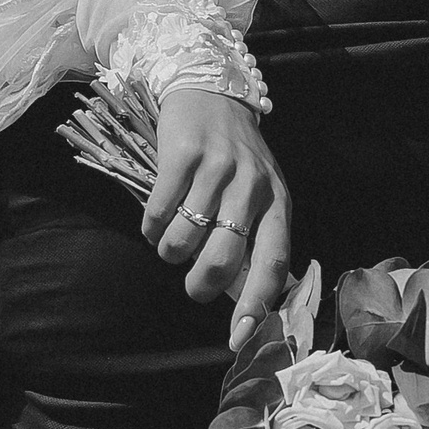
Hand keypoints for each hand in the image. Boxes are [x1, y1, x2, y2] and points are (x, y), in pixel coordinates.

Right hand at [145, 86, 294, 343]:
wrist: (211, 91)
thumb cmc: (236, 157)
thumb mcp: (258, 194)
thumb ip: (254, 240)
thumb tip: (242, 301)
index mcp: (277, 202)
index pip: (273, 263)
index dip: (255, 305)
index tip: (237, 338)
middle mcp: (251, 185)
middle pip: (222, 259)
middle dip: (200, 285)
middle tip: (192, 285)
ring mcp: (217, 167)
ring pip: (185, 239)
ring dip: (170, 252)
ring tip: (172, 242)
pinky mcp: (183, 153)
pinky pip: (158, 212)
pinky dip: (151, 227)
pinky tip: (156, 220)